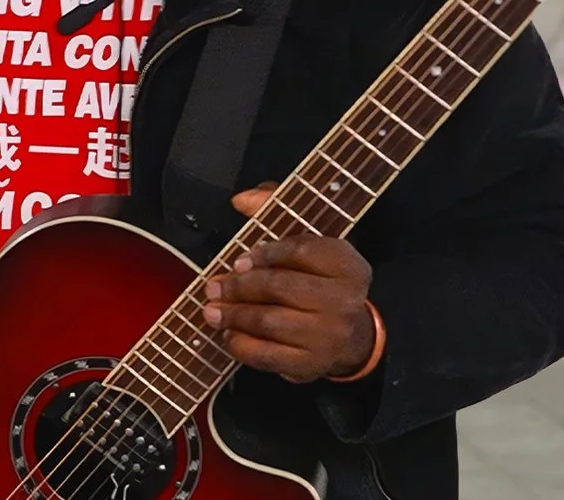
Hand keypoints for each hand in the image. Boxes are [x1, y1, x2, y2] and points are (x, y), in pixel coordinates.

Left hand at [202, 183, 377, 383]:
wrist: (350, 335)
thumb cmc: (318, 280)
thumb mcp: (307, 241)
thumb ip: (273, 208)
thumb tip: (241, 199)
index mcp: (347, 264)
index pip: (302, 251)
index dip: (265, 253)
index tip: (239, 260)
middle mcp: (345, 300)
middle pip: (281, 287)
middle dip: (240, 286)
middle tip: (213, 286)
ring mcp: (330, 336)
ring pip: (271, 322)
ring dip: (234, 315)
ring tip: (212, 310)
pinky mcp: (313, 364)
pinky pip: (269, 355)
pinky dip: (242, 345)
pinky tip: (229, 335)